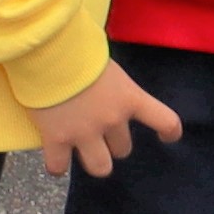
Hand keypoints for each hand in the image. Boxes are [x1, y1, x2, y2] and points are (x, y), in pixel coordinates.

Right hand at [24, 57, 179, 181]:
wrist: (45, 50)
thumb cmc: (75, 46)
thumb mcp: (104, 62)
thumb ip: (110, 83)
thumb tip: (100, 85)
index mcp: (130, 98)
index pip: (166, 121)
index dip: (169, 132)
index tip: (166, 137)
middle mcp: (111, 120)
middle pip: (123, 148)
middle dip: (111, 142)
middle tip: (95, 128)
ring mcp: (84, 132)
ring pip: (100, 167)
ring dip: (93, 159)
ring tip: (79, 149)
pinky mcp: (56, 138)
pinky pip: (58, 166)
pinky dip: (56, 165)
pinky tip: (55, 158)